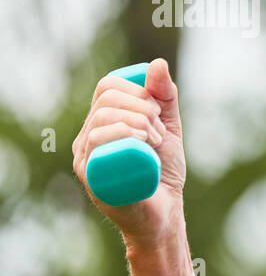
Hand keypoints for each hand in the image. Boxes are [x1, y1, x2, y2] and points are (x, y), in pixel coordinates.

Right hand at [72, 58, 186, 247]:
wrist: (164, 212)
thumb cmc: (162, 171)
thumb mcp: (168, 128)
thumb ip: (165, 97)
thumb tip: (158, 64)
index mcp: (102, 122)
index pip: (108, 87)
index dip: (137, 89)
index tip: (158, 110)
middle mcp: (87, 138)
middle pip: (106, 100)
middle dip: (142, 107)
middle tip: (159, 130)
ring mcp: (86, 157)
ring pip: (102, 120)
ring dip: (137, 122)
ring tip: (155, 141)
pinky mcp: (91, 177)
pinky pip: (97, 144)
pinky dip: (122, 134)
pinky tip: (141, 141)